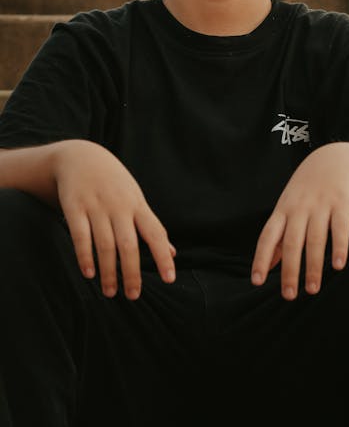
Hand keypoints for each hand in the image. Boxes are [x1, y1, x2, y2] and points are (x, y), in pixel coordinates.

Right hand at [53, 139, 175, 300]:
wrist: (81, 156)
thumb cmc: (114, 183)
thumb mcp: (136, 200)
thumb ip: (151, 227)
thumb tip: (171, 253)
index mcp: (138, 205)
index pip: (155, 233)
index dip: (162, 256)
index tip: (169, 279)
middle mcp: (119, 206)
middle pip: (129, 244)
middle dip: (132, 272)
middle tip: (133, 296)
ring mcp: (97, 206)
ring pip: (105, 244)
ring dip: (108, 271)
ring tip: (110, 292)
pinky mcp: (74, 206)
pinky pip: (80, 235)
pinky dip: (85, 255)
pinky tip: (89, 274)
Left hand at [251, 142, 348, 300]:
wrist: (335, 158)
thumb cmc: (307, 190)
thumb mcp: (288, 207)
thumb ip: (279, 236)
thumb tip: (268, 265)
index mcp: (283, 210)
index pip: (268, 236)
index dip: (261, 258)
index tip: (257, 282)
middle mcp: (300, 208)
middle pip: (292, 241)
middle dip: (290, 270)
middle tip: (289, 296)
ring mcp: (321, 204)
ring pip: (315, 238)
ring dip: (314, 265)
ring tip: (313, 290)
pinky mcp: (342, 202)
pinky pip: (340, 227)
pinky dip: (339, 246)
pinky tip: (339, 266)